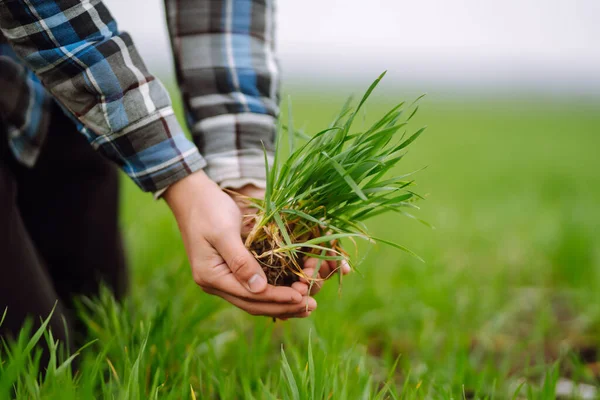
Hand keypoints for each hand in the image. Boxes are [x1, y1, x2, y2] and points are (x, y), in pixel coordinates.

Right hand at [164, 171, 315, 318]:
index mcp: (211, 277)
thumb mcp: (224, 232)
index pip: (249, 295)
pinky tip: (291, 294)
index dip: (277, 297)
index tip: (301, 296)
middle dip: (283, 307)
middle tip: (311, 305)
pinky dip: (273, 293)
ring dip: (280, 304)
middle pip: (253, 304)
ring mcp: (222, 279)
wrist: (191, 196)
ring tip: (306, 305)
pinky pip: (254, 289)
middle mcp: (215, 283)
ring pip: (255, 300)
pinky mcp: (230, 271)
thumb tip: (260, 288)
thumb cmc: (208, 209)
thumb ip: (240, 261)